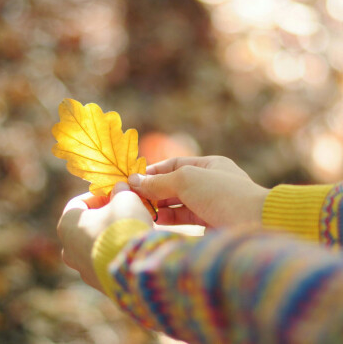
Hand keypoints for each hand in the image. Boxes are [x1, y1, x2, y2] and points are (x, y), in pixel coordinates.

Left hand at [57, 183, 151, 291]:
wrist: (136, 268)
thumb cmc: (124, 226)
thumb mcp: (125, 198)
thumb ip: (120, 191)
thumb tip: (120, 188)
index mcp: (67, 225)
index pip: (78, 203)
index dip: (98, 195)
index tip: (115, 194)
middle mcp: (69, 250)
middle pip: (86, 225)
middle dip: (105, 216)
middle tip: (125, 210)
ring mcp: (83, 270)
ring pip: (96, 246)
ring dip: (111, 235)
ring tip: (132, 229)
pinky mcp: (99, 284)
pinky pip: (107, 263)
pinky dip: (117, 253)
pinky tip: (134, 247)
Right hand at [128, 156, 268, 228]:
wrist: (256, 223)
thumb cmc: (222, 193)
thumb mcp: (186, 179)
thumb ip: (159, 181)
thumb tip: (132, 181)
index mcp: (210, 165)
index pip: (175, 165)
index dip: (154, 171)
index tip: (133, 179)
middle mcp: (210, 183)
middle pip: (175, 184)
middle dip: (154, 190)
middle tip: (132, 197)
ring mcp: (211, 204)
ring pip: (178, 202)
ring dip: (159, 205)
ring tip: (140, 209)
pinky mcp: (211, 224)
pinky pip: (185, 218)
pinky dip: (169, 218)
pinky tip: (156, 219)